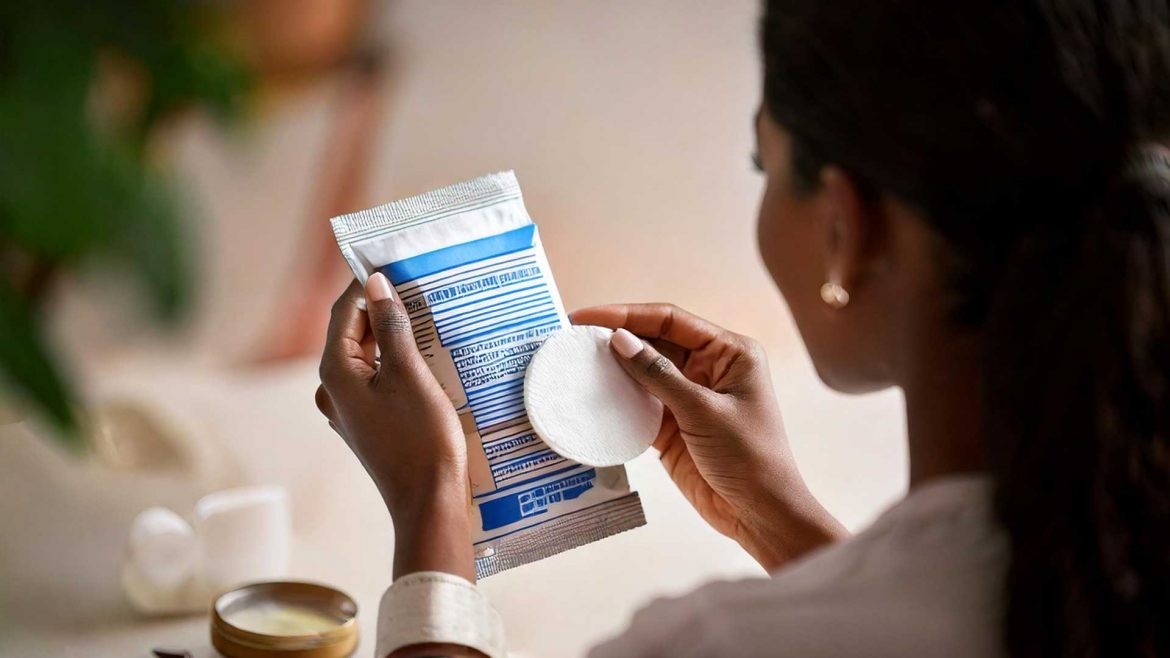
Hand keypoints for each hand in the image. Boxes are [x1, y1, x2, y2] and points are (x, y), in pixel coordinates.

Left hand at [316, 274, 474, 580]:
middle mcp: (333, 390)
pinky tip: (425, 354)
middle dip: (383, 307)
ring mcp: (349, 410)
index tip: (396, 260)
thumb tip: (376, 284)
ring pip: (367, 356)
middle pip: (353, 333)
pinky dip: (396, 361)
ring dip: (392, 334)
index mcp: (336, 374)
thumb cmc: (421, 439)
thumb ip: (391, 326)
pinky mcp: (369, 423)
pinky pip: (377, 379)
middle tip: (418, 283)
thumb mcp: (410, 374)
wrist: (429, 503)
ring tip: (426, 313)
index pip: (343, 312)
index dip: (367, 284)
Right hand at [570, 303, 845, 570]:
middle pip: (654, 341)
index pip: (671, 321)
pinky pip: (640, 403)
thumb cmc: (749, 456)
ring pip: (644, 372)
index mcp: (729, 352)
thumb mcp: (702, 411)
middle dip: (615, 338)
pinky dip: (618, 399)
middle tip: (571, 337)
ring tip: (573, 362)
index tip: (587, 316)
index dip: (627, 314)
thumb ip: (659, 374)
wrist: (759, 514)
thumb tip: (619, 339)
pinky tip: (591, 394)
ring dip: (613, 368)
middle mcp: (709, 368)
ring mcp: (690, 397)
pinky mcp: (673, 426)